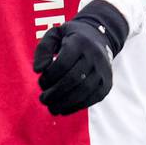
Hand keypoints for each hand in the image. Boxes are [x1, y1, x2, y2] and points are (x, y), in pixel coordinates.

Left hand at [32, 0, 128, 115]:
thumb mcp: (54, 35)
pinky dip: (76, 107)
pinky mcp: (107, 83)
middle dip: (55, 93)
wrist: (99, 38)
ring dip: (65, 103)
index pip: (63, 63)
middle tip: (43, 99)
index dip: (49, 76)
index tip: (41, 81)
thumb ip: (43, 50)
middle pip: (73, 79)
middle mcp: (95, 56)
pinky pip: (92, 98)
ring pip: (84, 91)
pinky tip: (63, 109)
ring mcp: (103, 70)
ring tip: (51, 108)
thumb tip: (38, 70)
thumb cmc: (70, 38)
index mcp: (80, 42)